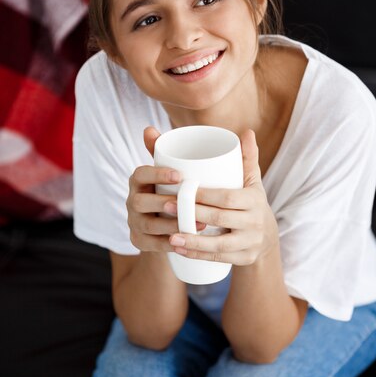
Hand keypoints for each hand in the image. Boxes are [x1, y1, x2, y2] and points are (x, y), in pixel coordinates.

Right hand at [126, 126, 204, 251]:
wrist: (172, 223)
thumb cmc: (182, 191)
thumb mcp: (186, 172)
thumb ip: (199, 151)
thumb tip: (243, 132)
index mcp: (139, 180)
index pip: (140, 173)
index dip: (157, 174)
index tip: (180, 175)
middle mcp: (132, 200)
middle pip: (140, 202)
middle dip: (162, 203)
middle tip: (187, 203)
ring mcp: (134, 222)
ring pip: (147, 225)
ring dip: (170, 225)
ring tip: (197, 225)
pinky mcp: (139, 241)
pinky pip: (151, 245)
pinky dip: (168, 244)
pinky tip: (186, 242)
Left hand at [166, 130, 278, 265]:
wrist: (268, 236)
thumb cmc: (250, 202)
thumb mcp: (251, 181)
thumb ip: (246, 157)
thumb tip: (247, 131)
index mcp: (254, 200)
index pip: (227, 197)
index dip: (204, 195)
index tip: (181, 189)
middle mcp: (256, 222)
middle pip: (220, 219)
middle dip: (192, 214)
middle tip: (166, 207)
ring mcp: (251, 243)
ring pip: (219, 244)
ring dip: (192, 241)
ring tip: (170, 236)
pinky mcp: (245, 259)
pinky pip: (219, 259)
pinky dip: (198, 256)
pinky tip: (180, 251)